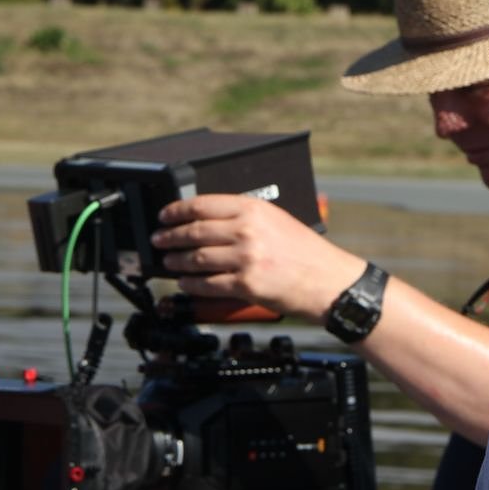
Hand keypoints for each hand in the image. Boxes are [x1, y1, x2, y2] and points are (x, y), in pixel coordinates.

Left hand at [151, 194, 365, 321]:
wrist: (328, 281)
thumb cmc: (307, 253)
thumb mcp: (277, 221)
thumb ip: (245, 217)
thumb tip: (207, 221)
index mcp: (254, 209)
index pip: (203, 205)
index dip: (176, 211)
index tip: (165, 216)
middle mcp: (248, 231)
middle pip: (194, 232)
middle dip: (170, 237)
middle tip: (160, 240)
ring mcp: (246, 258)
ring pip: (196, 259)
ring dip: (176, 262)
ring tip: (169, 262)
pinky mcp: (245, 284)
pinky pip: (207, 284)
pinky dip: (191, 284)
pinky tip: (185, 283)